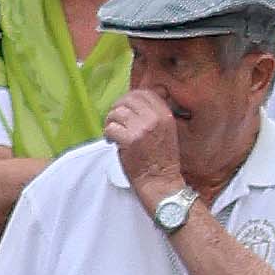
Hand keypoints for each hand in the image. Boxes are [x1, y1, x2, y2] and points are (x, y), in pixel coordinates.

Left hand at [109, 89, 186, 208]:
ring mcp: (141, 129)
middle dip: (118, 107)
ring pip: (117, 112)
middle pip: (129, 99)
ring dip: (111, 121)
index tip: (126, 107)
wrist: (160, 181)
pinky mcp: (129, 140)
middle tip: (116, 119)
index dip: (132, 97)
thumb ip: (154, 114)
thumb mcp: (166, 131)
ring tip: (114, 132)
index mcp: (165, 115)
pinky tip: (112, 141)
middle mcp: (154, 119)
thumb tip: (135, 100)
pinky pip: (111, 128)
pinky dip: (108, 134)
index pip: (145, 93)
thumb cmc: (161, 159)